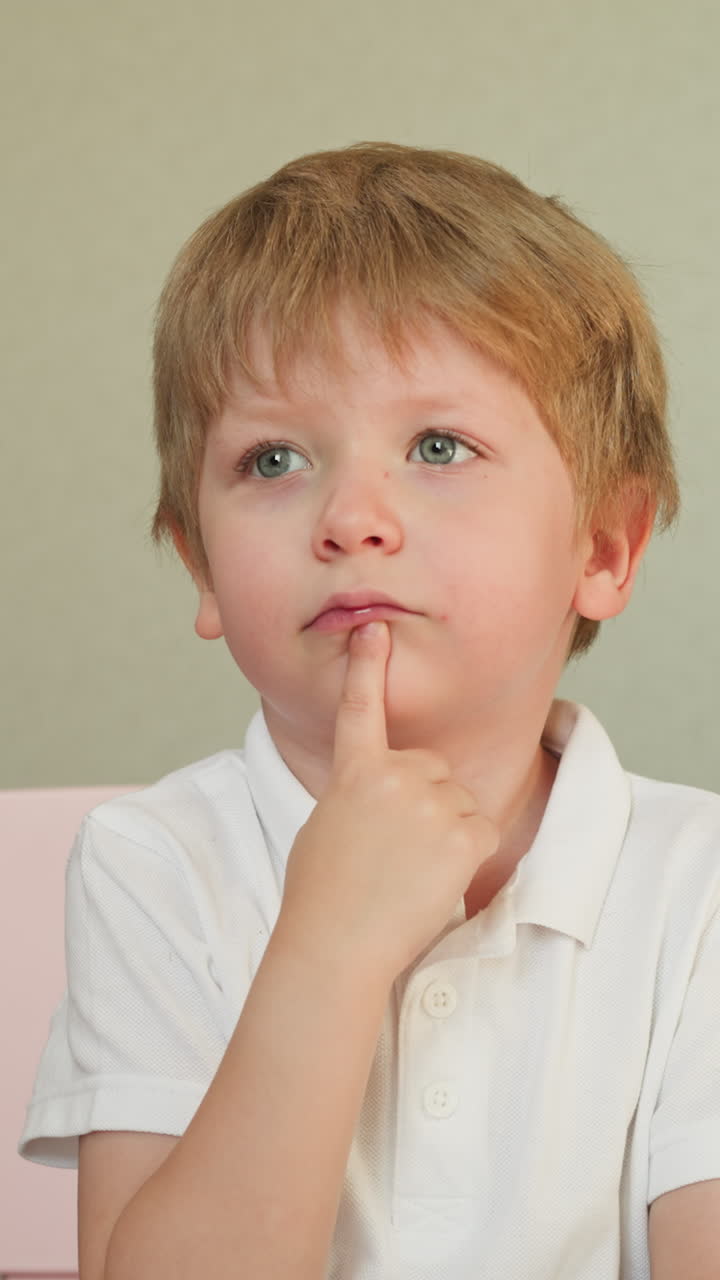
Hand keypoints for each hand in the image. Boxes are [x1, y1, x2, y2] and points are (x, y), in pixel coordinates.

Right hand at [279, 621, 499, 980]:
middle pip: (433, 769)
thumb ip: (357, 794)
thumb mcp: (325, 826)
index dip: (367, 667)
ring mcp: (431, 802)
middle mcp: (395, 776)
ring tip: (410, 871)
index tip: (374, 629)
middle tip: (395, 850)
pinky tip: (436, 878)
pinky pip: (482, 828)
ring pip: (460, 800)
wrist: (335, 944)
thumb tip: (381, 792)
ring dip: (446, 832)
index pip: (362, 708)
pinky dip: (468, 854)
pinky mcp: (464, 833)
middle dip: (426, 802)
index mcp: (354, 773)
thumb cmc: (322, 895)